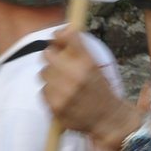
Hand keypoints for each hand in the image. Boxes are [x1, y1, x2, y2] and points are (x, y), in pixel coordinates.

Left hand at [40, 28, 134, 144]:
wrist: (107, 118)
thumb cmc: (100, 89)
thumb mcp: (94, 65)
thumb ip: (77, 49)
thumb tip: (59, 31)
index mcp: (88, 62)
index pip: (68, 36)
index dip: (59, 34)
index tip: (57, 37)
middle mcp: (76, 75)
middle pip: (47, 54)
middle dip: (51, 56)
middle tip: (58, 62)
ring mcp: (64, 92)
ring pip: (43, 73)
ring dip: (50, 76)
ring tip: (62, 83)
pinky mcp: (56, 106)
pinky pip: (43, 90)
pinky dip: (50, 92)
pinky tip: (61, 95)